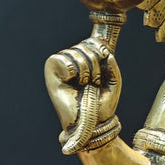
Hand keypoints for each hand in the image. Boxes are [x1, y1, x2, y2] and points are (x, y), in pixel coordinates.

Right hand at [44, 37, 120, 152]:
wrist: (92, 122)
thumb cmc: (102, 105)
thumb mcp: (113, 82)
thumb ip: (112, 65)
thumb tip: (106, 52)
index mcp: (86, 62)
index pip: (91, 42)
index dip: (99, 48)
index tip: (104, 59)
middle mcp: (72, 62)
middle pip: (84, 46)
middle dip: (95, 64)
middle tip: (94, 82)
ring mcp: (62, 67)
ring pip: (75, 52)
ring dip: (85, 69)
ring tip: (85, 84)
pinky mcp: (52, 73)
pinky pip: (61, 59)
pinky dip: (72, 69)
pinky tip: (73, 81)